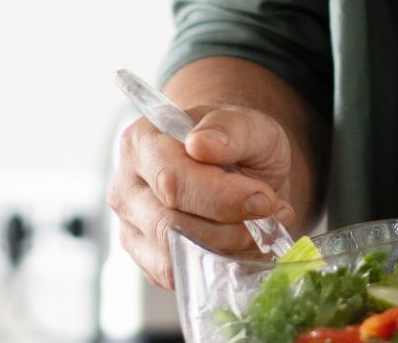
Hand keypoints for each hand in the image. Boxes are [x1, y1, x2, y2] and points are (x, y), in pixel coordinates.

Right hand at [108, 104, 296, 288]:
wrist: (235, 162)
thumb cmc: (235, 140)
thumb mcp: (248, 123)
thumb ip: (229, 128)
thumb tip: (200, 144)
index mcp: (142, 141)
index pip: (171, 179)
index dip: (221, 196)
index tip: (264, 199)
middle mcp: (127, 186)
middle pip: (170, 224)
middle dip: (230, 226)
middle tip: (270, 214)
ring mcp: (132, 226)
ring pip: (174, 254)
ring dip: (228, 247)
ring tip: (262, 225)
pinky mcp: (145, 258)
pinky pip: (178, 274)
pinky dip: (218, 263)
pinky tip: (244, 242)